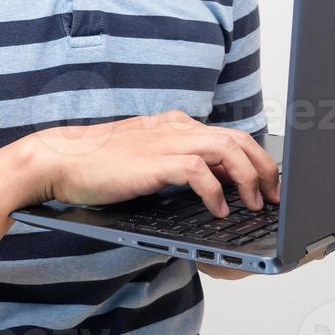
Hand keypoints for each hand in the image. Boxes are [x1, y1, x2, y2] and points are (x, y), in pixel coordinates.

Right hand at [26, 110, 279, 218]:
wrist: (60, 160)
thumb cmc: (98, 165)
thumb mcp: (145, 158)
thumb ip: (175, 162)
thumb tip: (210, 182)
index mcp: (174, 125)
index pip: (229, 134)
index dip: (255, 157)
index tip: (270, 181)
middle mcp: (175, 129)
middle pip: (236, 138)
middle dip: (263, 167)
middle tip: (275, 195)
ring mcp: (164, 142)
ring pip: (225, 149)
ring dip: (247, 178)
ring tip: (254, 204)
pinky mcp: (153, 161)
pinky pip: (197, 170)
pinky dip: (214, 190)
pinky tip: (218, 209)